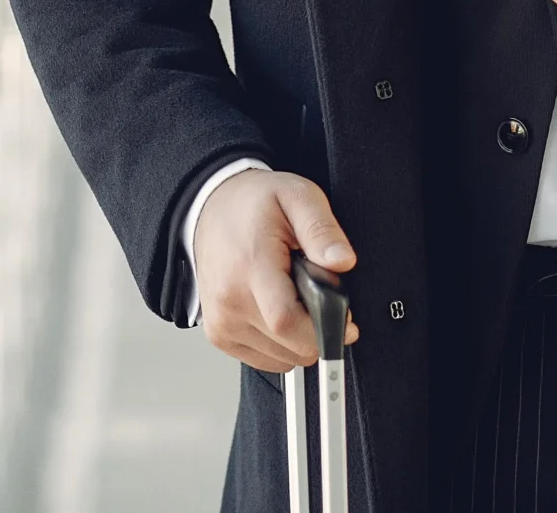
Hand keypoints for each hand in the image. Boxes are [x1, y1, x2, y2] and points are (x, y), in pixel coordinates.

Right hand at [193, 169, 358, 371]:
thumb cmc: (252, 204)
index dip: (325, 328)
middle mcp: (229, 301)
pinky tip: (277, 309)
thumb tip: (343, 261)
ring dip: (299, 337)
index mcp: (250, 266)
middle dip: (317, 328)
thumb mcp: (297, 197)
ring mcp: (222, 322)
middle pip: (290, 346)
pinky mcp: (219, 335)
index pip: (287, 322)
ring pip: (282, 359)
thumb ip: (322, 229)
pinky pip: (266, 360)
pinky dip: (281, 344)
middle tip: (314, 292)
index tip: (344, 318)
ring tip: (291, 296)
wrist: (211, 207)